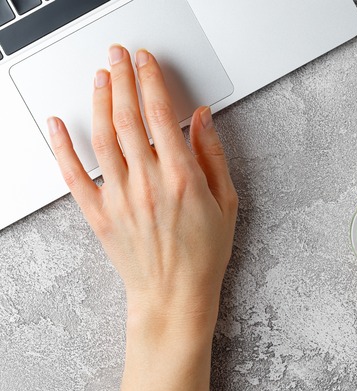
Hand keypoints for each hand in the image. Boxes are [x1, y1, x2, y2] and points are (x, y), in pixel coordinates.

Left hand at [47, 45, 236, 390]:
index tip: (146, 62)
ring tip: (100, 77)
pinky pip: (73, 175)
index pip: (160, 115)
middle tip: (119, 56)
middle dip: (123, 79)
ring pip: (102, 138)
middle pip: (128, 118)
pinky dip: (61, 146)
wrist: (175, 296)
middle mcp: (147, 183)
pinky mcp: (99, 214)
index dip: (151, 82)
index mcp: (181, 178)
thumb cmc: (204, 255)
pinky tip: (57, 124)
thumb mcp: (226, 203)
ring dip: (99, 102)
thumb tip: (201, 120)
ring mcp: (119, 198)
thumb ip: (212, 156)